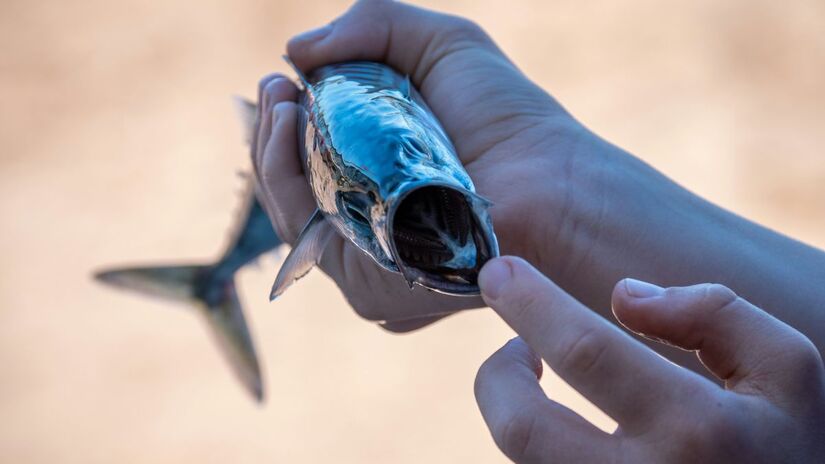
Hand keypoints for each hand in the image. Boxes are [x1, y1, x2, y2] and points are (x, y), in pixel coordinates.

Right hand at [252, 0, 597, 328]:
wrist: (557, 182)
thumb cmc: (508, 118)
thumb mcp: (441, 47)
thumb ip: (373, 26)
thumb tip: (294, 49)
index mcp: (377, 175)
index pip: (307, 158)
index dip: (283, 121)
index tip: (278, 81)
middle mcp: (367, 219)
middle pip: (291, 185)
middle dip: (270, 134)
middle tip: (273, 88)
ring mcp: (367, 256)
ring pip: (290, 211)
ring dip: (270, 154)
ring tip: (277, 102)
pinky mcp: (372, 284)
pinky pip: (308, 238)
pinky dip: (286, 186)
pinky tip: (289, 135)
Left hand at [474, 256, 824, 462]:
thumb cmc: (787, 448)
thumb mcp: (787, 372)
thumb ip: (715, 314)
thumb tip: (625, 296)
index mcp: (698, 433)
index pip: (586, 352)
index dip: (530, 303)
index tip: (499, 271)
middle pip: (521, 427)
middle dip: (497, 373)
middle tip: (514, 348)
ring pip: (523, 461)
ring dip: (513, 411)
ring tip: (538, 382)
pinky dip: (536, 446)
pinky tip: (561, 429)